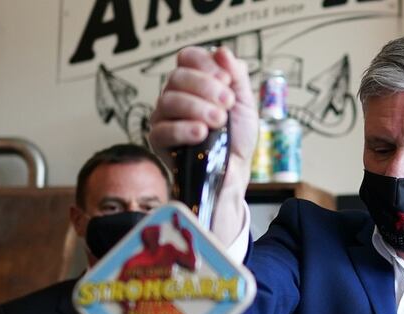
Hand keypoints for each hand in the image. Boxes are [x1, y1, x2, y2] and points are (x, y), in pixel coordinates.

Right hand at [150, 46, 256, 242]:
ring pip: (169, 100)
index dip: (206, 65)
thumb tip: (222, 51)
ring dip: (198, 108)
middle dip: (206, 88)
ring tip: (219, 122)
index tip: (227, 81)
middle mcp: (176, 96)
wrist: (234, 172)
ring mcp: (164, 117)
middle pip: (178, 76)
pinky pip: (162, 129)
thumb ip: (236, 76)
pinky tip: (201, 133)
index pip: (188, 57)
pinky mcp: (158, 141)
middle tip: (227, 104)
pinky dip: (183, 129)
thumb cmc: (237, 139)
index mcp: (195, 82)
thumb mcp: (244, 104)